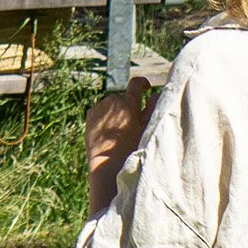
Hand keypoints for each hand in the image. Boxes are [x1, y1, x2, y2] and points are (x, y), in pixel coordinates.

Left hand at [85, 76, 154, 212]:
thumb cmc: (132, 148)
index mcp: (128, 102)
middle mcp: (112, 100)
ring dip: (117, 111)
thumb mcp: (147, 129)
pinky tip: (110, 131)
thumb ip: (153, 109)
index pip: (136, 83)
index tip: (146, 88)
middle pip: (124, 96)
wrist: (107, 164)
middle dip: (129, 104)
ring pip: (112, 104)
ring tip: (121, 130)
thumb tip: (156, 94)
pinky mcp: (90, 115)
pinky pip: (101, 110)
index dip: (143, 83)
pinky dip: (106, 116)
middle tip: (134, 122)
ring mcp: (100, 107)